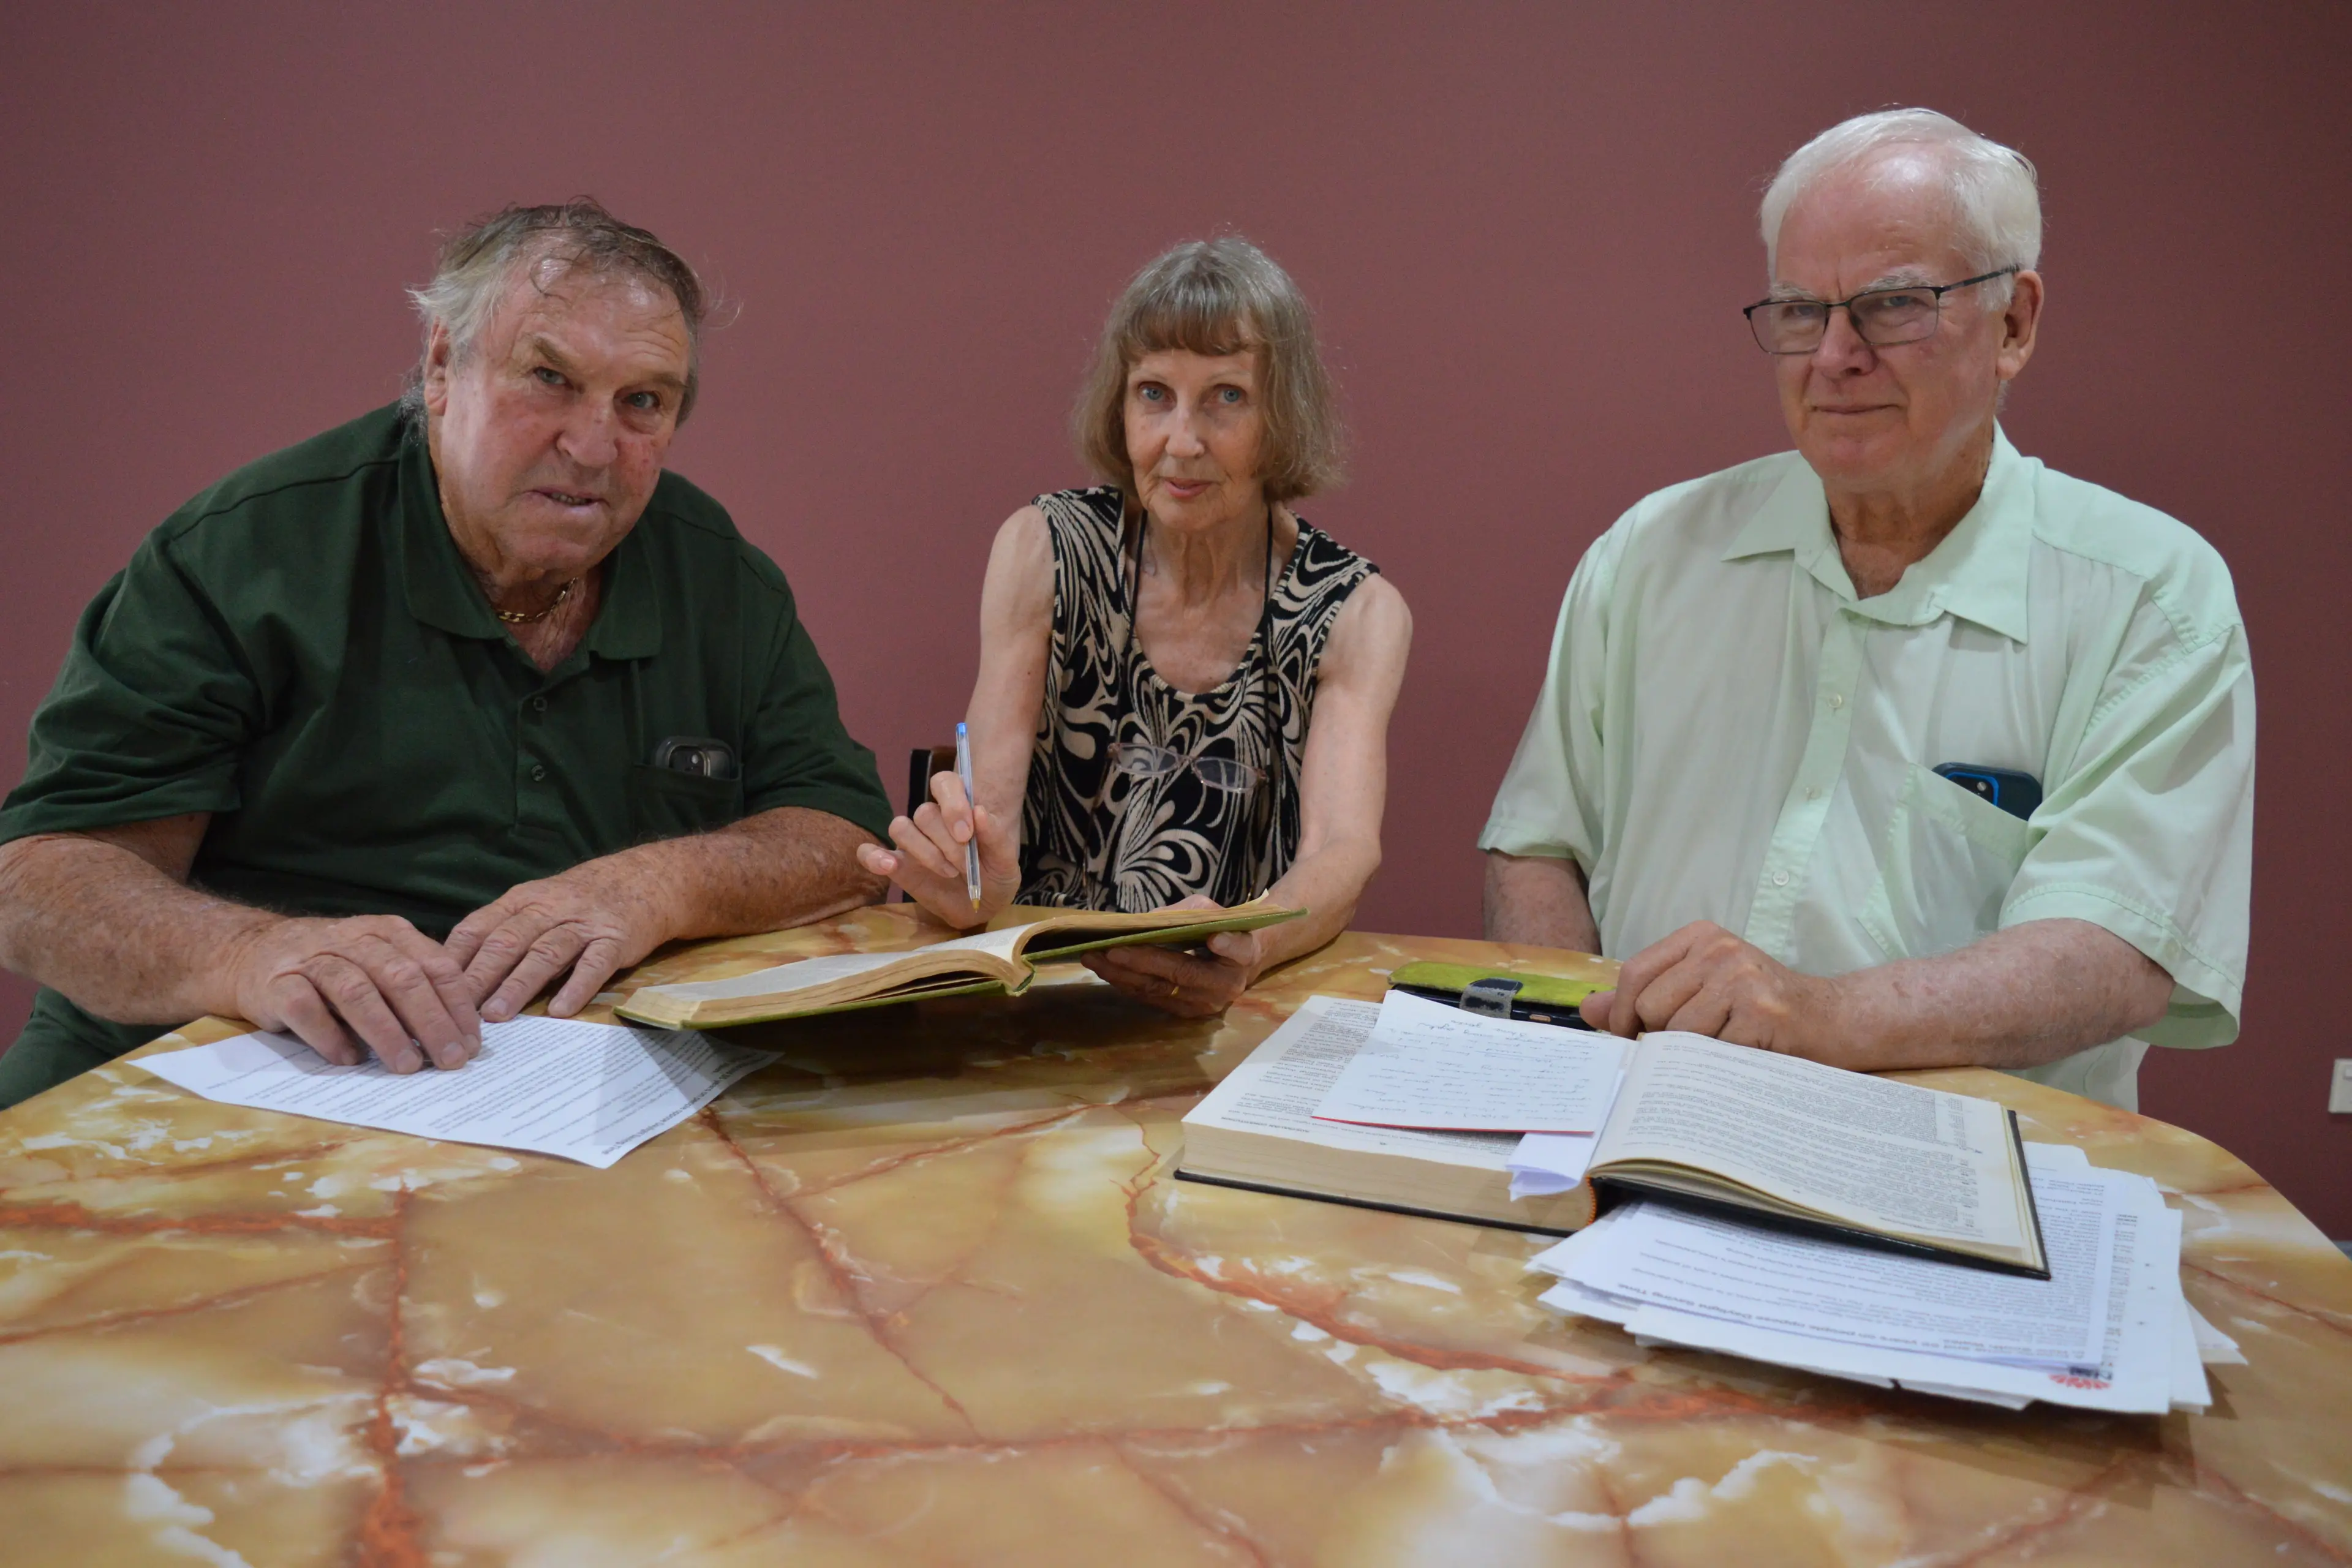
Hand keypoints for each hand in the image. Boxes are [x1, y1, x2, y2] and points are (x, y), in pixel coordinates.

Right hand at [220, 914, 480, 1072]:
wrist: (251, 953)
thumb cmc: (332, 967)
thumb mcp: (378, 963)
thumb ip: (414, 986)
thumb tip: (459, 1033)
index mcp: (388, 933)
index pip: (435, 965)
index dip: (457, 1005)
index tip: (472, 1042)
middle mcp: (353, 940)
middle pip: (401, 978)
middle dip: (432, 1022)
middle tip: (450, 1059)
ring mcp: (312, 960)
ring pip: (357, 992)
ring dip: (387, 1032)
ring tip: (407, 1066)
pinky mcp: (275, 984)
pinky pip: (305, 1008)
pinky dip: (329, 1035)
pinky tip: (349, 1059)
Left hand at [445, 860, 678, 1022]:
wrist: (645, 880)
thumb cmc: (580, 901)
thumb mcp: (536, 903)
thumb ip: (501, 931)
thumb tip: (453, 974)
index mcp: (521, 900)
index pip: (479, 927)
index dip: (454, 958)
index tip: (430, 989)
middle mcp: (549, 908)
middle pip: (508, 941)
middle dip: (480, 976)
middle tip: (456, 1010)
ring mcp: (583, 923)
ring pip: (545, 952)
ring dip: (519, 984)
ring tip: (498, 1015)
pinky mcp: (615, 939)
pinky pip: (594, 964)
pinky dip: (577, 986)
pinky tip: (561, 1010)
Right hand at [855, 770, 1021, 927]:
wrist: (983, 905)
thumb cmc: (995, 875)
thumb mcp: (1006, 861)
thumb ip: (996, 836)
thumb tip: (980, 811)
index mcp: (959, 808)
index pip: (944, 783)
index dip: (952, 803)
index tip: (966, 833)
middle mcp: (932, 821)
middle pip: (924, 812)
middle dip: (947, 841)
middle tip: (966, 864)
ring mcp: (913, 842)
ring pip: (900, 827)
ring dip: (924, 851)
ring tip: (948, 872)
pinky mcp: (897, 865)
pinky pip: (869, 852)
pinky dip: (872, 855)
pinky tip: (887, 865)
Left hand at [1080, 895, 1261, 1017]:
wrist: (1236, 963)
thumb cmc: (1221, 928)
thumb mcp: (1211, 912)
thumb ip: (1187, 913)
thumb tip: (1148, 921)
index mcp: (1243, 954)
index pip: (1238, 950)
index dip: (1227, 946)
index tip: (1215, 938)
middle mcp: (1227, 986)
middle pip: (1181, 974)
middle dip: (1141, 961)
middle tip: (1109, 949)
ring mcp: (1205, 1004)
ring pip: (1160, 991)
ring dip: (1123, 975)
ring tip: (1095, 958)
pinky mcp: (1186, 1013)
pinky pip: (1152, 998)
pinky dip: (1127, 983)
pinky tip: (1106, 970)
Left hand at [1579, 921, 1847, 1055]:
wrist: (1834, 1018)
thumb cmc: (1760, 1008)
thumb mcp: (1702, 989)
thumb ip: (1645, 997)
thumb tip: (1588, 1009)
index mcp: (1701, 937)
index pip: (1635, 973)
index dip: (1623, 1014)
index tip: (1630, 1039)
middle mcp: (1720, 950)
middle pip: (1652, 1007)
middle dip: (1661, 1038)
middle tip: (1693, 1048)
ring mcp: (1743, 979)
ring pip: (1678, 1033)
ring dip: (1692, 1056)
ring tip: (1722, 1050)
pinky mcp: (1763, 1013)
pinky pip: (1713, 1054)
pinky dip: (1721, 1068)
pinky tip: (1743, 1059)